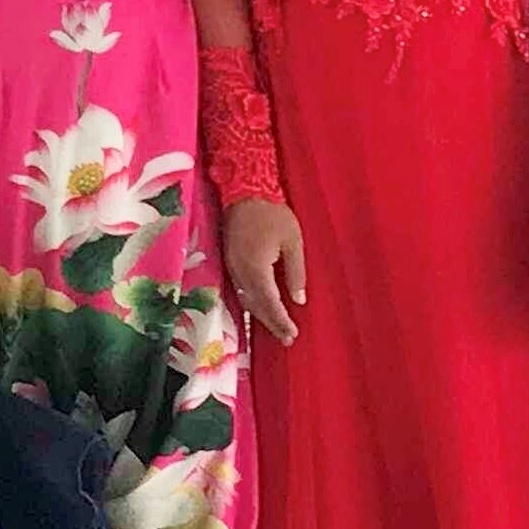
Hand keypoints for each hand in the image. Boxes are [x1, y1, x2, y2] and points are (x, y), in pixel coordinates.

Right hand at [221, 197, 308, 346]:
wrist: (244, 190)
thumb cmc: (273, 213)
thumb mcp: (293, 241)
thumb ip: (296, 272)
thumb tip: (298, 299)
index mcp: (256, 268)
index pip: (269, 303)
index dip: (281, 320)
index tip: (293, 334)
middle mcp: (240, 271)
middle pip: (255, 305)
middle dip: (272, 323)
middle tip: (288, 338)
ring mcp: (231, 266)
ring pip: (246, 298)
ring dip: (261, 314)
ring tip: (277, 327)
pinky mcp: (229, 260)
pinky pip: (240, 289)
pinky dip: (252, 301)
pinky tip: (261, 306)